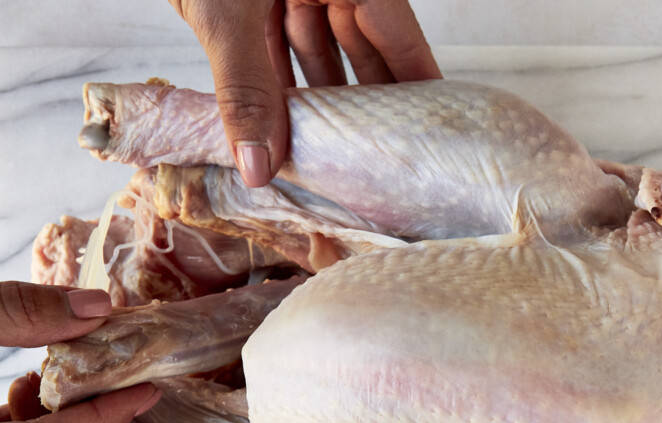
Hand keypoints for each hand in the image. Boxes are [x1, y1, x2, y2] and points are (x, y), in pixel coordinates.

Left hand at [172, 0, 440, 186]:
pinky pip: (277, 45)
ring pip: (318, 50)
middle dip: (367, 104)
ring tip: (332, 156)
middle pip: (363, 49)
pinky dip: (277, 83)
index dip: (418, 86)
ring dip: (319, 100)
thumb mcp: (230, 13)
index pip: (400, 37)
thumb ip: (246, 89)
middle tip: (381, 161)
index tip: (431, 134)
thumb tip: (260, 167)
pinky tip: (282, 127)